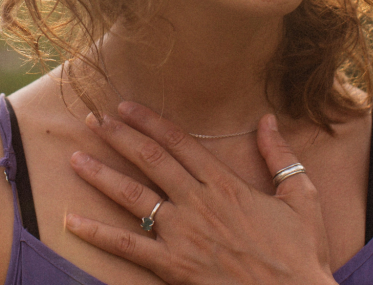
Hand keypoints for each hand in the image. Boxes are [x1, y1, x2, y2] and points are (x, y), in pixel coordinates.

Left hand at [65, 101, 335, 284]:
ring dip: (100, 174)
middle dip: (118, 136)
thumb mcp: (300, 197)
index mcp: (225, 183)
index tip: (125, 106)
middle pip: (149, 159)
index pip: (178, 141)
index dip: (149, 120)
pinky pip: (127, 246)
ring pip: (132, 195)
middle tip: (93, 120)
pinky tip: (72, 221)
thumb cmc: (301, 253)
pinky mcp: (173, 266)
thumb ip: (279, 156)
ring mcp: (183, 234)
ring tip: (75, 157)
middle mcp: (198, 202)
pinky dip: (97, 233)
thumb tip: (267, 119)